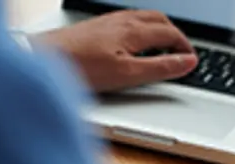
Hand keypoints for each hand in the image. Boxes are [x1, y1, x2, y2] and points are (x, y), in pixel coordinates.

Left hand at [34, 10, 197, 92]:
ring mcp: (107, 22)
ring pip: (143, 18)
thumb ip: (161, 67)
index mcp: (133, 31)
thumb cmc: (81, 68)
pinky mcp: (95, 27)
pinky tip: (135, 44)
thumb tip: (188, 62)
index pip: (170, 34)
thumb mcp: (128, 74)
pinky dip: (142, 30)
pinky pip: (128, 21)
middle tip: (182, 52)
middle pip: (159, 20)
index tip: (192, 60)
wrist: (43, 58)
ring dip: (159, 30)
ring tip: (164, 47)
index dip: (185, 47)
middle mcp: (121, 21)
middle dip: (175, 34)